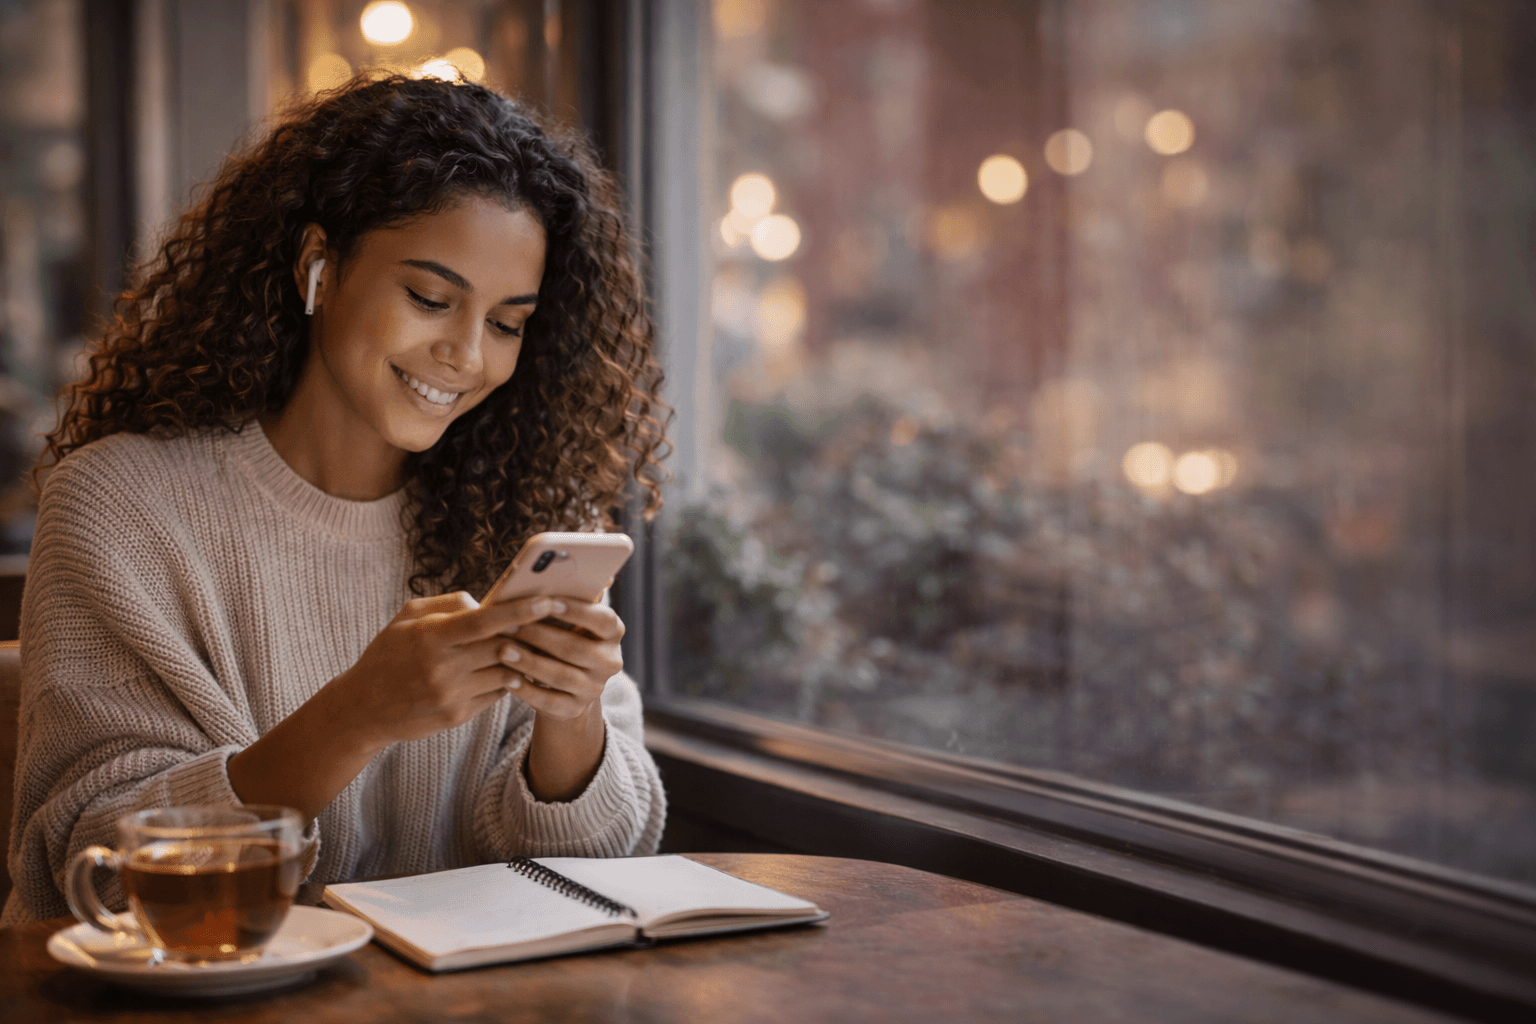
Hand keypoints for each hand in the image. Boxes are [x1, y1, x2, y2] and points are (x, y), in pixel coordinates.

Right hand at [338, 591, 573, 748]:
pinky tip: (508, 670)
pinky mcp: (457, 716)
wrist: (362, 709)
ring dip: (521, 659)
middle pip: (503, 646)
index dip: (521, 610)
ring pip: (507, 672)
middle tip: (553, 622)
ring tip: (532, 646)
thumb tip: (487, 602)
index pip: (485, 620)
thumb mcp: (407, 618)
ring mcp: (451, 694)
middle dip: (530, 634)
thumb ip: (449, 604)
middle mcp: (443, 667)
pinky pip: (497, 694)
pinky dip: (506, 680)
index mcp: (431, 636)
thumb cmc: (389, 654)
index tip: (550, 600)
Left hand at [496, 599, 625, 720]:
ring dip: (530, 662)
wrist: (565, 685)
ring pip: (561, 676)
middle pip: (576, 648)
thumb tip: (563, 571)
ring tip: (502, 650)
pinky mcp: (575, 709)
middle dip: (540, 635)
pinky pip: (550, 702)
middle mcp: (610, 661)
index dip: (577, 610)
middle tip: (509, 624)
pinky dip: (527, 690)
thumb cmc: (562, 636)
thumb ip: (566, 597)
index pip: (603, 619)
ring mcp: (595, 688)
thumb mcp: (568, 618)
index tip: (548, 600)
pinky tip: (507, 679)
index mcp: (613, 632)